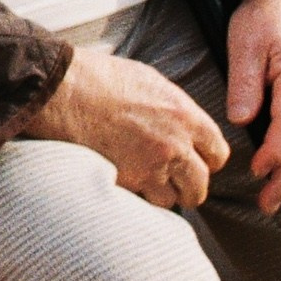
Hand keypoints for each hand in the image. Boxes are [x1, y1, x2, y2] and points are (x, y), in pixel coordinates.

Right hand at [19, 43, 229, 209]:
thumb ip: (173, 107)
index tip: (197, 161)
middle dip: (190, 186)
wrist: (62, 91)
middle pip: (200, 184)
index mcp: (185, 116)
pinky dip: (136, 198)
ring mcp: (150, 168)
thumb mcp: (148, 80)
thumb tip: (181, 122)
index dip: (207, 160)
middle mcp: (175, 145)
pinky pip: (141, 202)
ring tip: (145, 184)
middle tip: (176, 182)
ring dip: (160, 194)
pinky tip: (125, 182)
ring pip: (171, 200)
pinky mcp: (125, 182)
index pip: (217, 153)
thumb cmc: (99, 78)